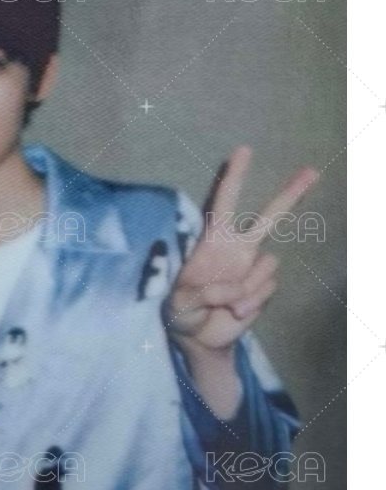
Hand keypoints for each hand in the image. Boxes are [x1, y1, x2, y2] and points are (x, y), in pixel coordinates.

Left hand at [166, 145, 318, 354]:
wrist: (201, 338)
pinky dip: (250, 303)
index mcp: (213, 241)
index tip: (243, 151)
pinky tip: (234, 313)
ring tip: (222, 304)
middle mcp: (238, 248)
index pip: (223, 203)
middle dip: (290, 193)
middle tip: (312, 172)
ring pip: (267, 264)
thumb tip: (227, 291)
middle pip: (269, 216)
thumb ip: (198, 294)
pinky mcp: (264, 288)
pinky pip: (266, 289)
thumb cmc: (181, 312)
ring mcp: (253, 268)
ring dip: (245, 288)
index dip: (234, 177)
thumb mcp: (177, 303)